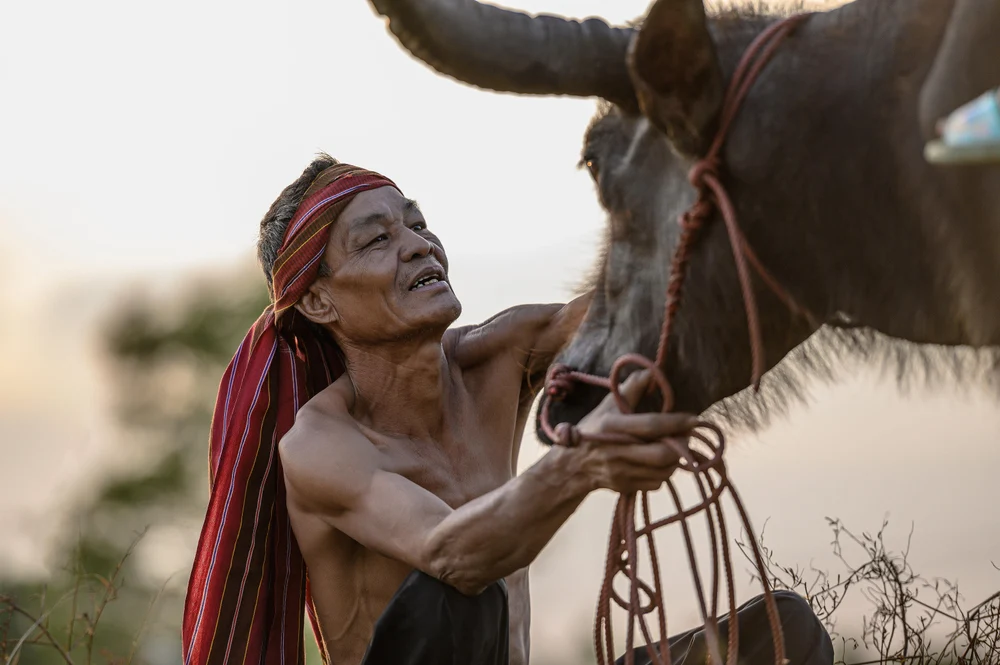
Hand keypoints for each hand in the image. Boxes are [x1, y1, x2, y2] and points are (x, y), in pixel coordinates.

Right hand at [575, 370, 697, 493]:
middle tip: (685, 436)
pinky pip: (656, 483)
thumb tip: (652, 373)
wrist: (570, 466)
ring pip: (663, 472)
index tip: (694, 418)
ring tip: (673, 448)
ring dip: (675, 460)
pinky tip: (658, 463)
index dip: (676, 422)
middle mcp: (616, 451)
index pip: (651, 425)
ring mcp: (621, 472)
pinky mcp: (625, 487)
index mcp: (612, 427)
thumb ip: (631, 389)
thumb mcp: (607, 406)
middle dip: (680, 446)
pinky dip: (663, 473)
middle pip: (661, 454)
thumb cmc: (591, 430)